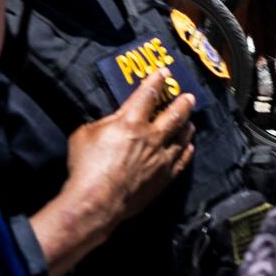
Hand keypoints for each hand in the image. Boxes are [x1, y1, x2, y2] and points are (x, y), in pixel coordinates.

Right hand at [31, 72, 193, 275]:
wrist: (97, 202)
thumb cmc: (86, 167)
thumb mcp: (84, 134)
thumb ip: (103, 124)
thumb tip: (111, 122)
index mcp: (130, 121)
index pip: (147, 94)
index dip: (157, 81)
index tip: (164, 73)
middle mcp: (151, 137)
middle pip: (174, 115)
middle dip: (183, 103)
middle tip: (190, 96)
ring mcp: (160, 159)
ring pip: (182, 138)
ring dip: (187, 127)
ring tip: (190, 122)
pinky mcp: (163, 178)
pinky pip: (181, 162)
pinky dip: (186, 152)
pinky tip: (189, 148)